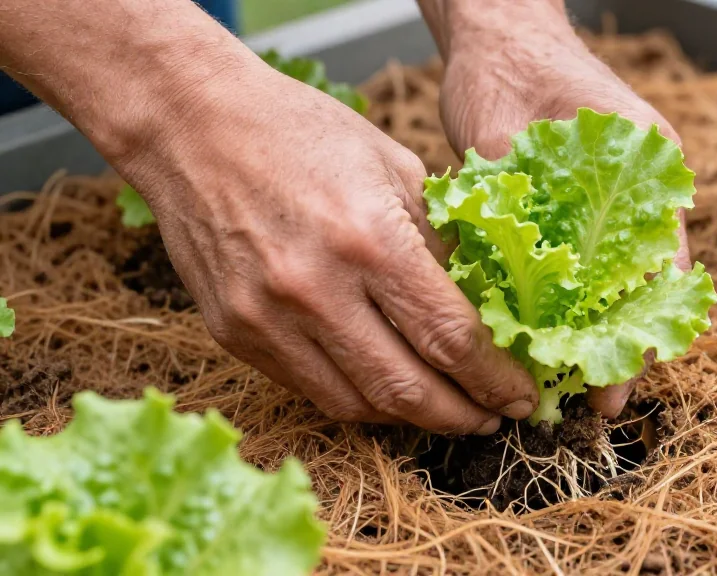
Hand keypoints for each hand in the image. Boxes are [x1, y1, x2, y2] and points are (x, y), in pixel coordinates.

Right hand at [108, 49, 538, 433]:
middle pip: (408, 389)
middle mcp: (317, 290)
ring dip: (412, 419)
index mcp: (370, 239)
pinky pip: (311, 389)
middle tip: (493, 420)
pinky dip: (359, 400)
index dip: (495, 379)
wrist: (191, 126)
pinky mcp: (236, 334)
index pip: (451, 337)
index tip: (520, 395)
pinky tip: (388, 392)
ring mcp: (269, 319)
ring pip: (358, 405)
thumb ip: (440, 237)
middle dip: (463, 416)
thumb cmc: (299, 131)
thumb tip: (486, 297)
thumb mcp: (393, 165)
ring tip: (449, 412)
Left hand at [434, 2, 689, 417]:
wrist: (499, 32)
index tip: (612, 391)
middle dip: (620, 348)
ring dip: (595, 332)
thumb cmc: (511, 66)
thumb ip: (511, 207)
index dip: (639, 340)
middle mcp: (640, 192)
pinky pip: (583, 267)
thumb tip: (505, 289)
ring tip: (565, 387)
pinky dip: (568, 304)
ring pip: (614, 284)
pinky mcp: (578, 208)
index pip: (661, 274)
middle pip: (644, 288)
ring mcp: (613, 202)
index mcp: (649, 170)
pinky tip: (543, 340)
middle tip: (589, 404)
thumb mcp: (505, 137)